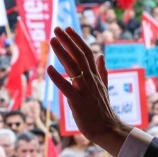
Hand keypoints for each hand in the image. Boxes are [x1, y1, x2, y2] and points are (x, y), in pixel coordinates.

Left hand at [47, 27, 129, 156]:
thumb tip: (102, 55)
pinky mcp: (77, 102)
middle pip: (79, 56)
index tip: (67, 28)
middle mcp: (90, 80)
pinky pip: (66, 88)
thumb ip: (102, 71)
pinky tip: (49, 68)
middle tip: (56, 28)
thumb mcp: (104, 87)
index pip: (87, 53)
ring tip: (52, 41)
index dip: (77, 40)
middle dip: (67, 41)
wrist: (108, 129)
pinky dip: (58, 78)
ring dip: (62, 53)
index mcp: (95, 76)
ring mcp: (84, 90)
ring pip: (73, 68)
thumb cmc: (103, 110)